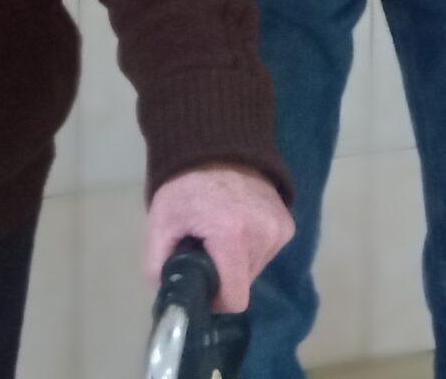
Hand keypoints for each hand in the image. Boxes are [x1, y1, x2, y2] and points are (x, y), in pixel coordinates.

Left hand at [145, 165, 292, 314]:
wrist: (216, 145)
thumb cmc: (185, 184)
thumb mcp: (161, 222)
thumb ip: (157, 263)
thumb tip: (164, 290)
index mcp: (232, 236)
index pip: (235, 298)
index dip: (217, 301)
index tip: (204, 287)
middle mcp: (263, 234)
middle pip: (243, 282)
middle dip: (224, 274)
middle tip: (207, 250)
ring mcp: (279, 228)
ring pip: (255, 268)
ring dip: (238, 261)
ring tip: (221, 233)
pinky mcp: (287, 223)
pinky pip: (267, 252)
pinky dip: (251, 246)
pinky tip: (238, 225)